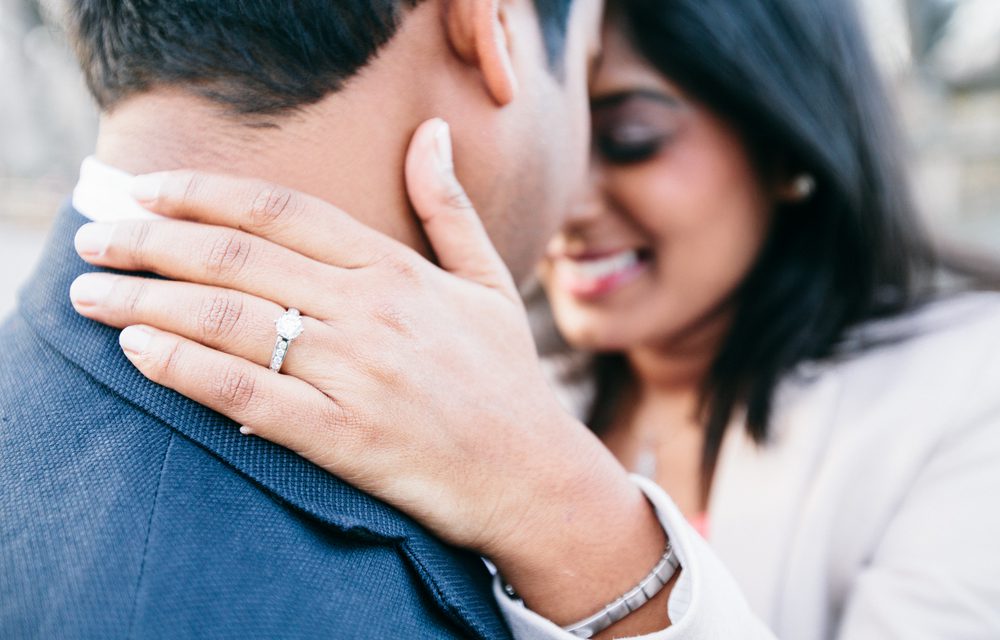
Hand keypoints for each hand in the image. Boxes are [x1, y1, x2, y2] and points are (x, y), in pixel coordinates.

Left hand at [70, 119, 669, 630]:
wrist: (533, 474)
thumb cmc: (506, 377)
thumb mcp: (486, 281)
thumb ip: (448, 207)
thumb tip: (430, 134)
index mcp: (396, 269)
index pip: (281, 211)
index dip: (203, 193)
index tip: (146, 189)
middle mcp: (370, 312)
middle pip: (237, 258)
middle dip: (149, 241)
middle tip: (92, 238)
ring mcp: (355, 374)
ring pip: (229, 320)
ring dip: (145, 302)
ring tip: (88, 295)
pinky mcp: (343, 436)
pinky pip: (246, 394)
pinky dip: (185, 370)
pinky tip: (139, 351)